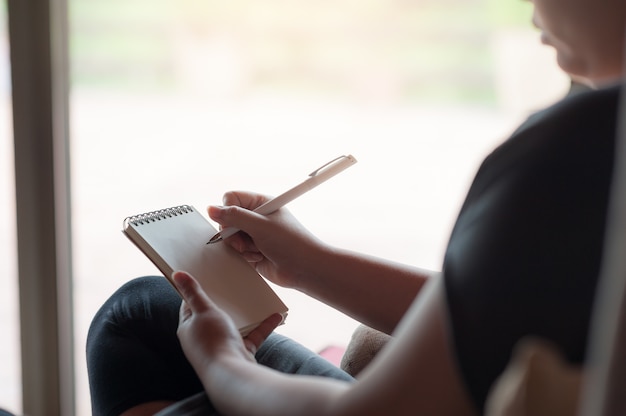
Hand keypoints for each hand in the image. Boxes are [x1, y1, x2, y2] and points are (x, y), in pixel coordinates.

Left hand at [173, 270, 281, 369]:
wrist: (232, 374)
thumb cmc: (213, 342)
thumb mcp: (203, 310)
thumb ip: (193, 292)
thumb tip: (177, 274)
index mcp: (189, 328)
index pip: (189, 306)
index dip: (196, 291)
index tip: (205, 276)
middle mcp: (203, 338)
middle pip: (213, 315)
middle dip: (223, 300)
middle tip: (231, 283)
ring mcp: (222, 346)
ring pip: (234, 325)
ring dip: (245, 313)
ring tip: (253, 296)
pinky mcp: (239, 352)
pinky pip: (252, 335)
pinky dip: (263, 326)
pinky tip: (275, 315)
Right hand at [207, 191, 324, 287]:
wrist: (305, 269)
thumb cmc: (292, 243)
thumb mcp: (260, 226)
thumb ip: (234, 216)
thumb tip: (211, 209)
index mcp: (261, 203)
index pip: (231, 198)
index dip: (228, 210)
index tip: (234, 223)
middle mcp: (257, 217)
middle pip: (228, 219)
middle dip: (234, 233)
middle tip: (247, 240)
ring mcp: (254, 234)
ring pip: (230, 237)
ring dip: (241, 246)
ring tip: (257, 249)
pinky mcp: (253, 250)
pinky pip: (236, 250)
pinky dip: (244, 255)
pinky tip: (258, 257)